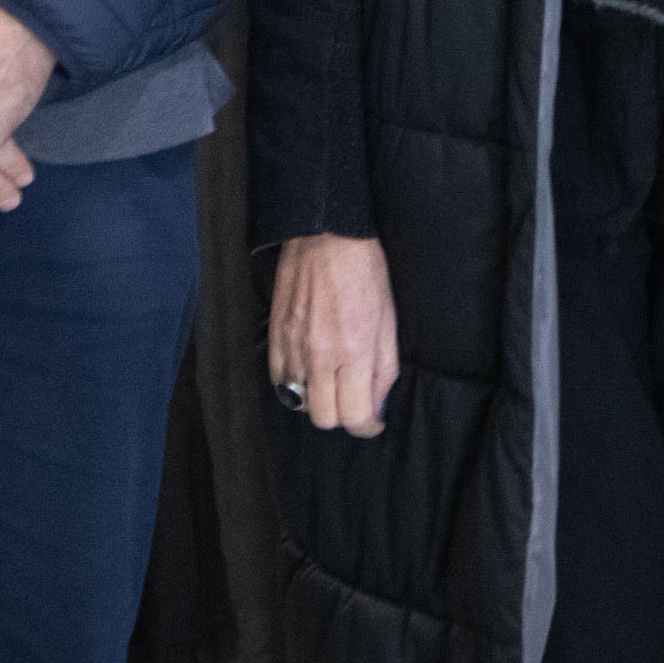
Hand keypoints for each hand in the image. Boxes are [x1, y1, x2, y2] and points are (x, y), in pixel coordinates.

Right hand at [268, 234, 400, 436]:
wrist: (326, 236)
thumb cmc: (364, 273)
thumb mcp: (388, 321)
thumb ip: (384, 369)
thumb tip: (377, 404)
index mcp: (355, 352)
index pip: (355, 416)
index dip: (366, 426)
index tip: (371, 421)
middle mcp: (321, 356)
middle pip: (323, 418)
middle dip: (342, 416)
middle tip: (352, 400)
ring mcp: (293, 347)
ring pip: (298, 402)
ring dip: (316, 399)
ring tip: (330, 381)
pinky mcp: (274, 336)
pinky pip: (278, 379)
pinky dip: (294, 382)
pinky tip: (308, 367)